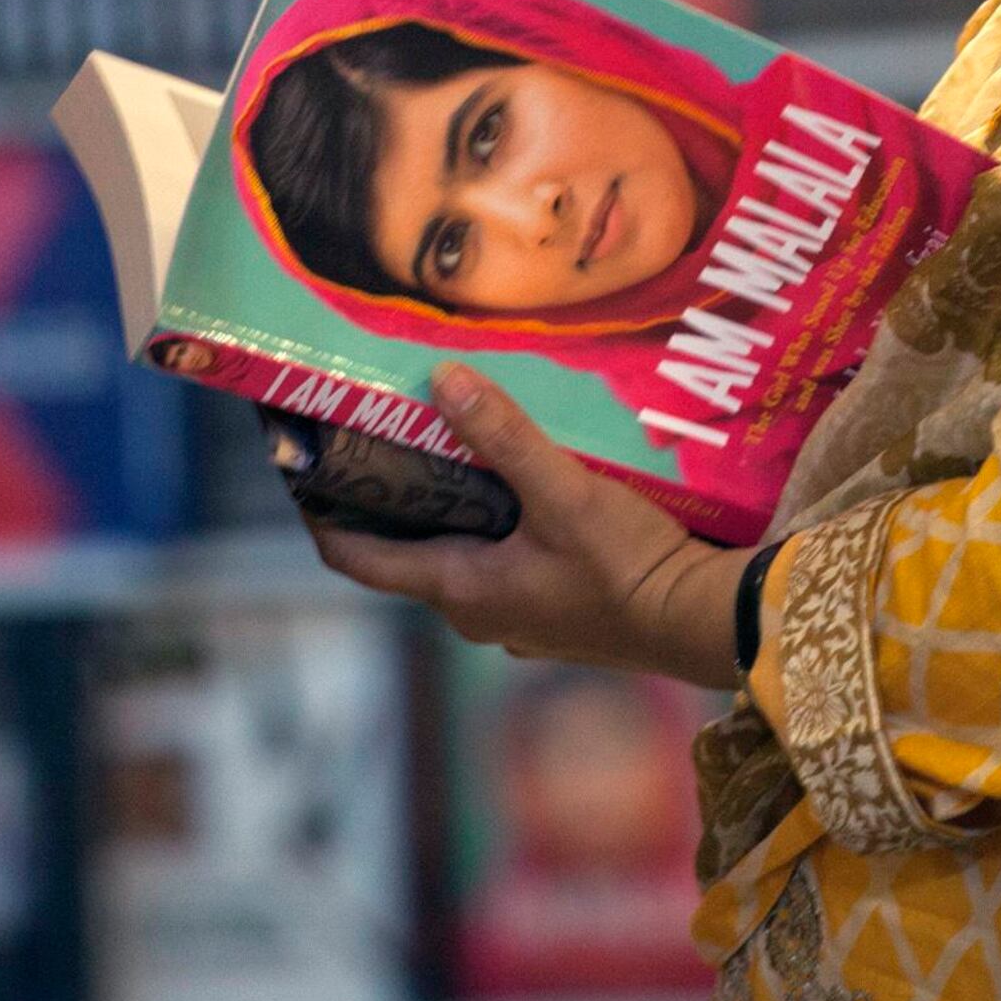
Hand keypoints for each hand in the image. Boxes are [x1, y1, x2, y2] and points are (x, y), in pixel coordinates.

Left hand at [302, 364, 752, 688]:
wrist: (700, 623)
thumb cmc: (627, 567)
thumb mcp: (564, 491)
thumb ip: (504, 436)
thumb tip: (440, 378)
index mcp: (459, 589)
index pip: (357, 559)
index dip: (320, 516)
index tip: (300, 469)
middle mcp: (475, 615)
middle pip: (404, 555)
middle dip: (386, 501)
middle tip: (377, 436)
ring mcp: (515, 620)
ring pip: (454, 560)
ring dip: (442, 513)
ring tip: (446, 448)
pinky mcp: (552, 615)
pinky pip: (497, 566)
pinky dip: (488, 527)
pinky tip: (515, 488)